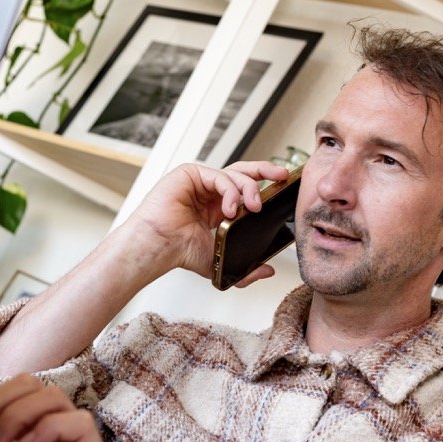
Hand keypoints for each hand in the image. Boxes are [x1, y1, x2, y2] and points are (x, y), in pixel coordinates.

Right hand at [127, 161, 290, 285]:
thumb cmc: (179, 251)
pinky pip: (219, 176)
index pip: (246, 189)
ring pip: (234, 174)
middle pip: (244, 172)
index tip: (284, 186)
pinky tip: (231, 209)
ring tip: (254, 207)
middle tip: (282, 176)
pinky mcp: (190, 174)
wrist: (158, 248)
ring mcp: (200, 181)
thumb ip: (245, 268)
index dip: (265, 185)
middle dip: (265, 171)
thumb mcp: (220, 262)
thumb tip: (268, 270)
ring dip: (249, 189)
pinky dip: (230, 191)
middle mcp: (211, 191)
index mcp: (219, 207)